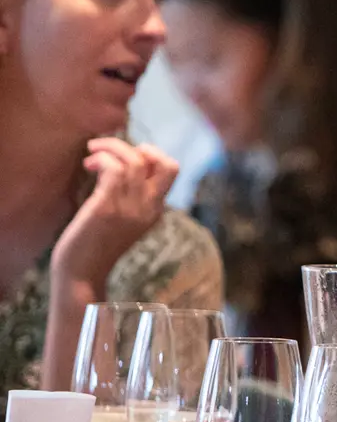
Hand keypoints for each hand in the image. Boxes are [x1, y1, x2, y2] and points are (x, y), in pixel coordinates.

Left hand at [50, 138, 177, 289]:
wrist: (81, 274)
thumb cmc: (95, 246)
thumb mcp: (123, 221)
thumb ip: (130, 200)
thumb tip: (120, 169)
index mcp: (155, 210)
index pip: (171, 171)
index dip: (153, 155)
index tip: (129, 157)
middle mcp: (149, 207)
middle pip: (168, 164)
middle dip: (144, 147)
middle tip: (118, 150)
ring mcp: (130, 207)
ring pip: (135, 160)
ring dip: (112, 147)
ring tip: (93, 154)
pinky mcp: (107, 207)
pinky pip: (114, 169)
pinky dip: (102, 158)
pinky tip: (89, 164)